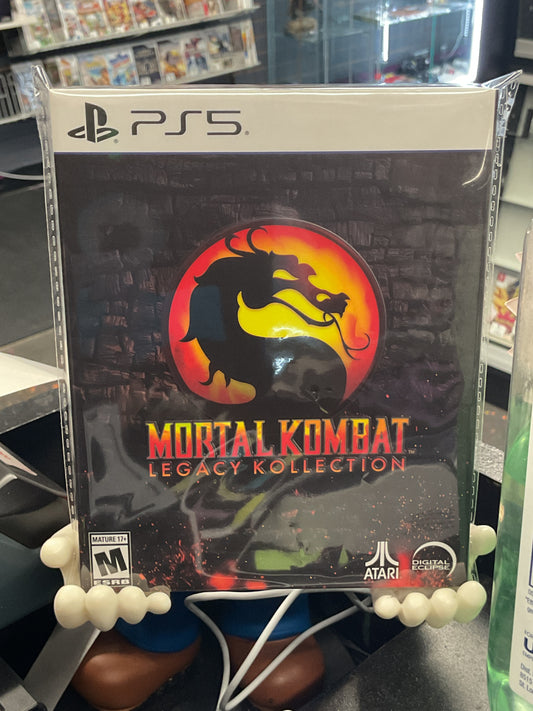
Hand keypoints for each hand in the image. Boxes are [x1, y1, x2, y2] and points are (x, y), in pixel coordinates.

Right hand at [40, 524, 170, 630]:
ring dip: (131, 606)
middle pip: (102, 618)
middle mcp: (104, 601)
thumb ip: (59, 546)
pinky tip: (162, 599)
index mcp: (78, 594)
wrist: (113, 525)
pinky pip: (157, 602)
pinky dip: (159, 603)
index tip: (69, 595)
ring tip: (131, 593)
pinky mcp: (151, 591)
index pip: (69, 612)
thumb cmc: (84, 539)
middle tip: (100, 594)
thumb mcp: (67, 538)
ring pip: (131, 613)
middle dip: (101, 609)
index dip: (68, 609)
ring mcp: (128, 598)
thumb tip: (52, 554)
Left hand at [371, 524, 495, 627]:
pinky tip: (386, 607)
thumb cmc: (429, 540)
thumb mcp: (453, 533)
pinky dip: (387, 608)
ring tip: (416, 603)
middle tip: (445, 600)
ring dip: (417, 611)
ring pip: (414, 614)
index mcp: (453, 586)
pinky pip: (386, 606)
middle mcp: (432, 597)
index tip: (473, 589)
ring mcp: (407, 599)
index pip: (468, 603)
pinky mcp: (385, 596)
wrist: (397, 533)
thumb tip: (486, 534)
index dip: (472, 600)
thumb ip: (471, 536)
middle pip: (442, 613)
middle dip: (445, 609)